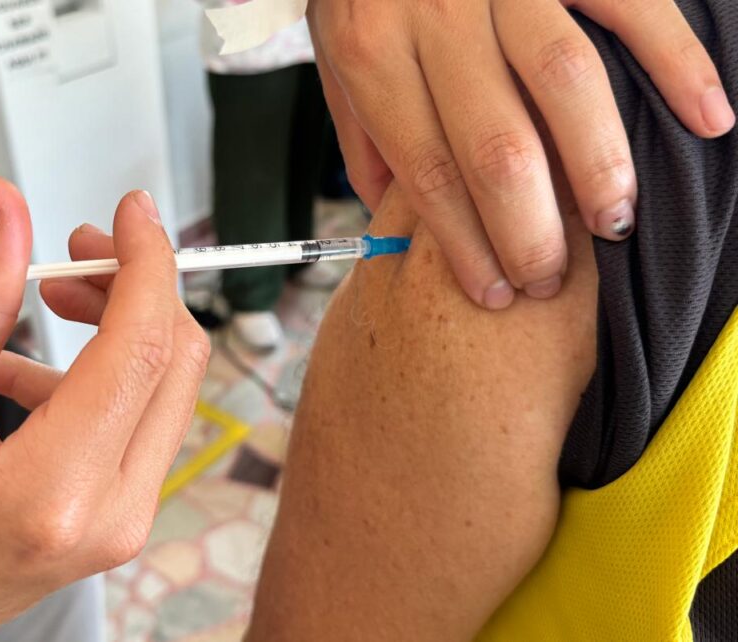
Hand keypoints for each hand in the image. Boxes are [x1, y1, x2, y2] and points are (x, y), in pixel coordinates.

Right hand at [0, 180, 209, 640]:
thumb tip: (5, 211)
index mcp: (53, 489)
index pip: (141, 348)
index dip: (145, 263)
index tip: (131, 212)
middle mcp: (111, 512)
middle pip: (174, 363)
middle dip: (137, 286)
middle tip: (77, 250)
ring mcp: (127, 520)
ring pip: (167, 387)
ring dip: (124, 325)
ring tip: (51, 296)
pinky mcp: (124, 515)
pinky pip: (142, 419)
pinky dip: (105, 372)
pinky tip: (38, 362)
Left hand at [309, 0, 733, 307]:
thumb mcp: (336, 51)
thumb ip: (364, 132)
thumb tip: (390, 211)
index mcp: (373, 51)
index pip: (426, 170)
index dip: (464, 243)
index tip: (494, 293)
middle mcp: (438, 16)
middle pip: (497, 146)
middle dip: (530, 230)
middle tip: (551, 280)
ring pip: (564, 84)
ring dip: (598, 165)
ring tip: (616, 227)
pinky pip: (631, 7)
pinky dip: (677, 63)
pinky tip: (709, 119)